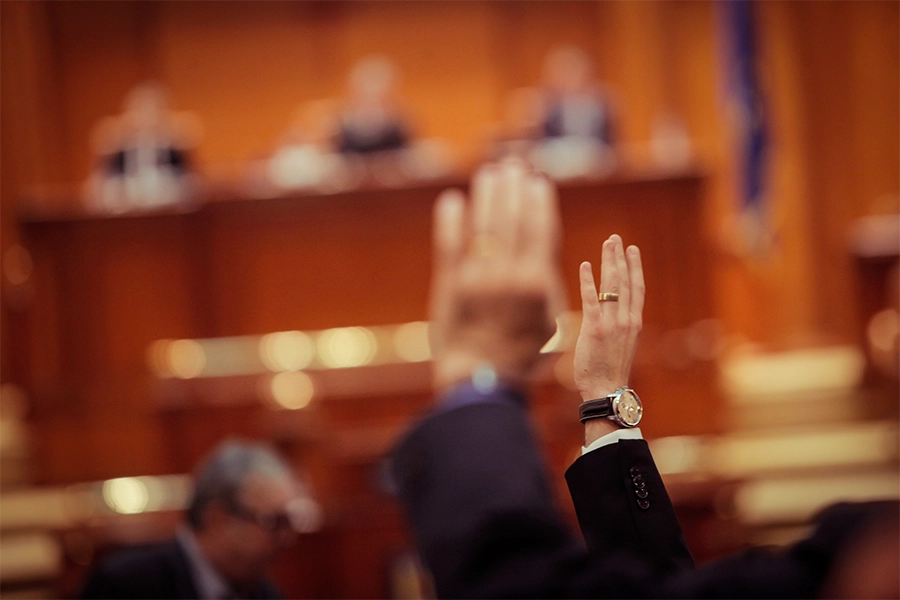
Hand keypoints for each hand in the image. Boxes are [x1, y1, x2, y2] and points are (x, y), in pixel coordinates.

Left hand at [429, 160, 565, 389]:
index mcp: (536, 282)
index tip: (537, 181)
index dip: (537, 200)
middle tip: (513, 166)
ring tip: (489, 174)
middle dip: (513, 186)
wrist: (480, 381)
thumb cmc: (522, 355)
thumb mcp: (550, 322)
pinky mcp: (449, 284)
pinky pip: (449, 243)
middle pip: (510, 217)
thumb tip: (539, 249)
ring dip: (486, 194)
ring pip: (482, 224)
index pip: (539, 228)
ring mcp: (475, 277)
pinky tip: (452, 200)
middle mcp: (506, 274)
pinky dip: (450, 219)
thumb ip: (547, 283)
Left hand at [573, 235, 643, 437]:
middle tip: (616, 239)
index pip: (637, 288)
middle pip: (625, 281)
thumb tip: (604, 313)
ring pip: (612, 285)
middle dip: (620, 257)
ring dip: (609, 262)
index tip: (632, 250)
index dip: (635, 267)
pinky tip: (586, 265)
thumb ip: (615, 326)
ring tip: (607, 244)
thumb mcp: (619, 345)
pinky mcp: (594, 329)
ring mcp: (611, 323)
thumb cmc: (609, 370)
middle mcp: (626, 320)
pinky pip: (591, 299)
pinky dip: (588, 281)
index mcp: (634, 323)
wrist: (606, 389)